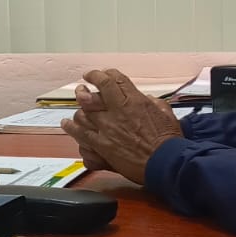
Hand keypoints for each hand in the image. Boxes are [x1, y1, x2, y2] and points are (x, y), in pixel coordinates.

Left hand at [59, 68, 182, 183]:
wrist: (165, 162)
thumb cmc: (168, 141)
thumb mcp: (166, 114)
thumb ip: (154, 103)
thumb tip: (147, 100)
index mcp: (134, 101)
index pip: (114, 80)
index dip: (103, 74)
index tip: (99, 75)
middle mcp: (118, 111)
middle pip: (93, 93)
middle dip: (86, 87)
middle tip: (82, 88)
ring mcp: (108, 128)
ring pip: (83, 112)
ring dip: (78, 108)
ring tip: (75, 106)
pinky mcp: (102, 145)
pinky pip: (81, 133)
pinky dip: (72, 127)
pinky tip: (67, 124)